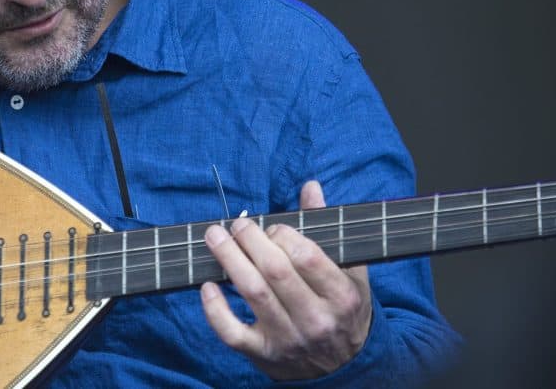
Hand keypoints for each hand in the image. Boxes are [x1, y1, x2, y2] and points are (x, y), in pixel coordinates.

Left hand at [201, 180, 371, 380]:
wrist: (344, 369)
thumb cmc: (342, 309)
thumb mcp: (349, 271)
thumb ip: (327, 229)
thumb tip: (310, 187)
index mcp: (341, 295)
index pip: (308, 257)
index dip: (283, 235)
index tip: (271, 227)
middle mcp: (316, 318)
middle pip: (275, 271)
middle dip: (250, 240)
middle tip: (237, 224)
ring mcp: (288, 338)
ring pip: (253, 293)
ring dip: (229, 259)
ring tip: (214, 237)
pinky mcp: (263, 354)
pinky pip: (232, 333)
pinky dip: (215, 309)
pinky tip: (206, 286)